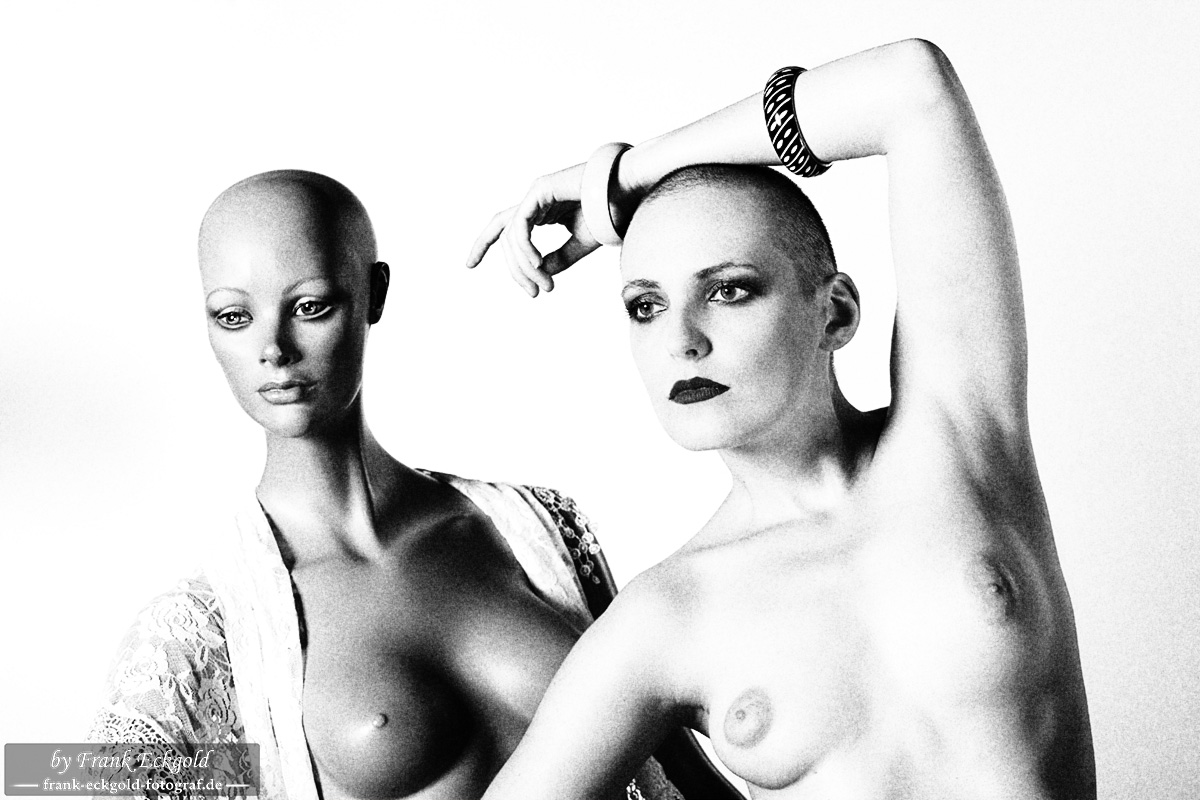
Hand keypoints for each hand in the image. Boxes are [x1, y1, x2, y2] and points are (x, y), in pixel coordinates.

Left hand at [466, 164, 601, 296]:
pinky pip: (521, 225)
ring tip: (545, 284)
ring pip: (513, 235)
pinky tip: (538, 264)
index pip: (505, 228)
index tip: (468, 265)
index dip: (483, 244)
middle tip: (529, 292)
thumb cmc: (609, 214)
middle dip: (496, 256)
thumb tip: (539, 274)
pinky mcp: (540, 190)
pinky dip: (526, 248)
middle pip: (502, 231)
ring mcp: (536, 194)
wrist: (627, 193)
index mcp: (543, 211)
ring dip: (526, 266)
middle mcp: (535, 202)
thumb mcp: (579, 244)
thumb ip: (559, 259)